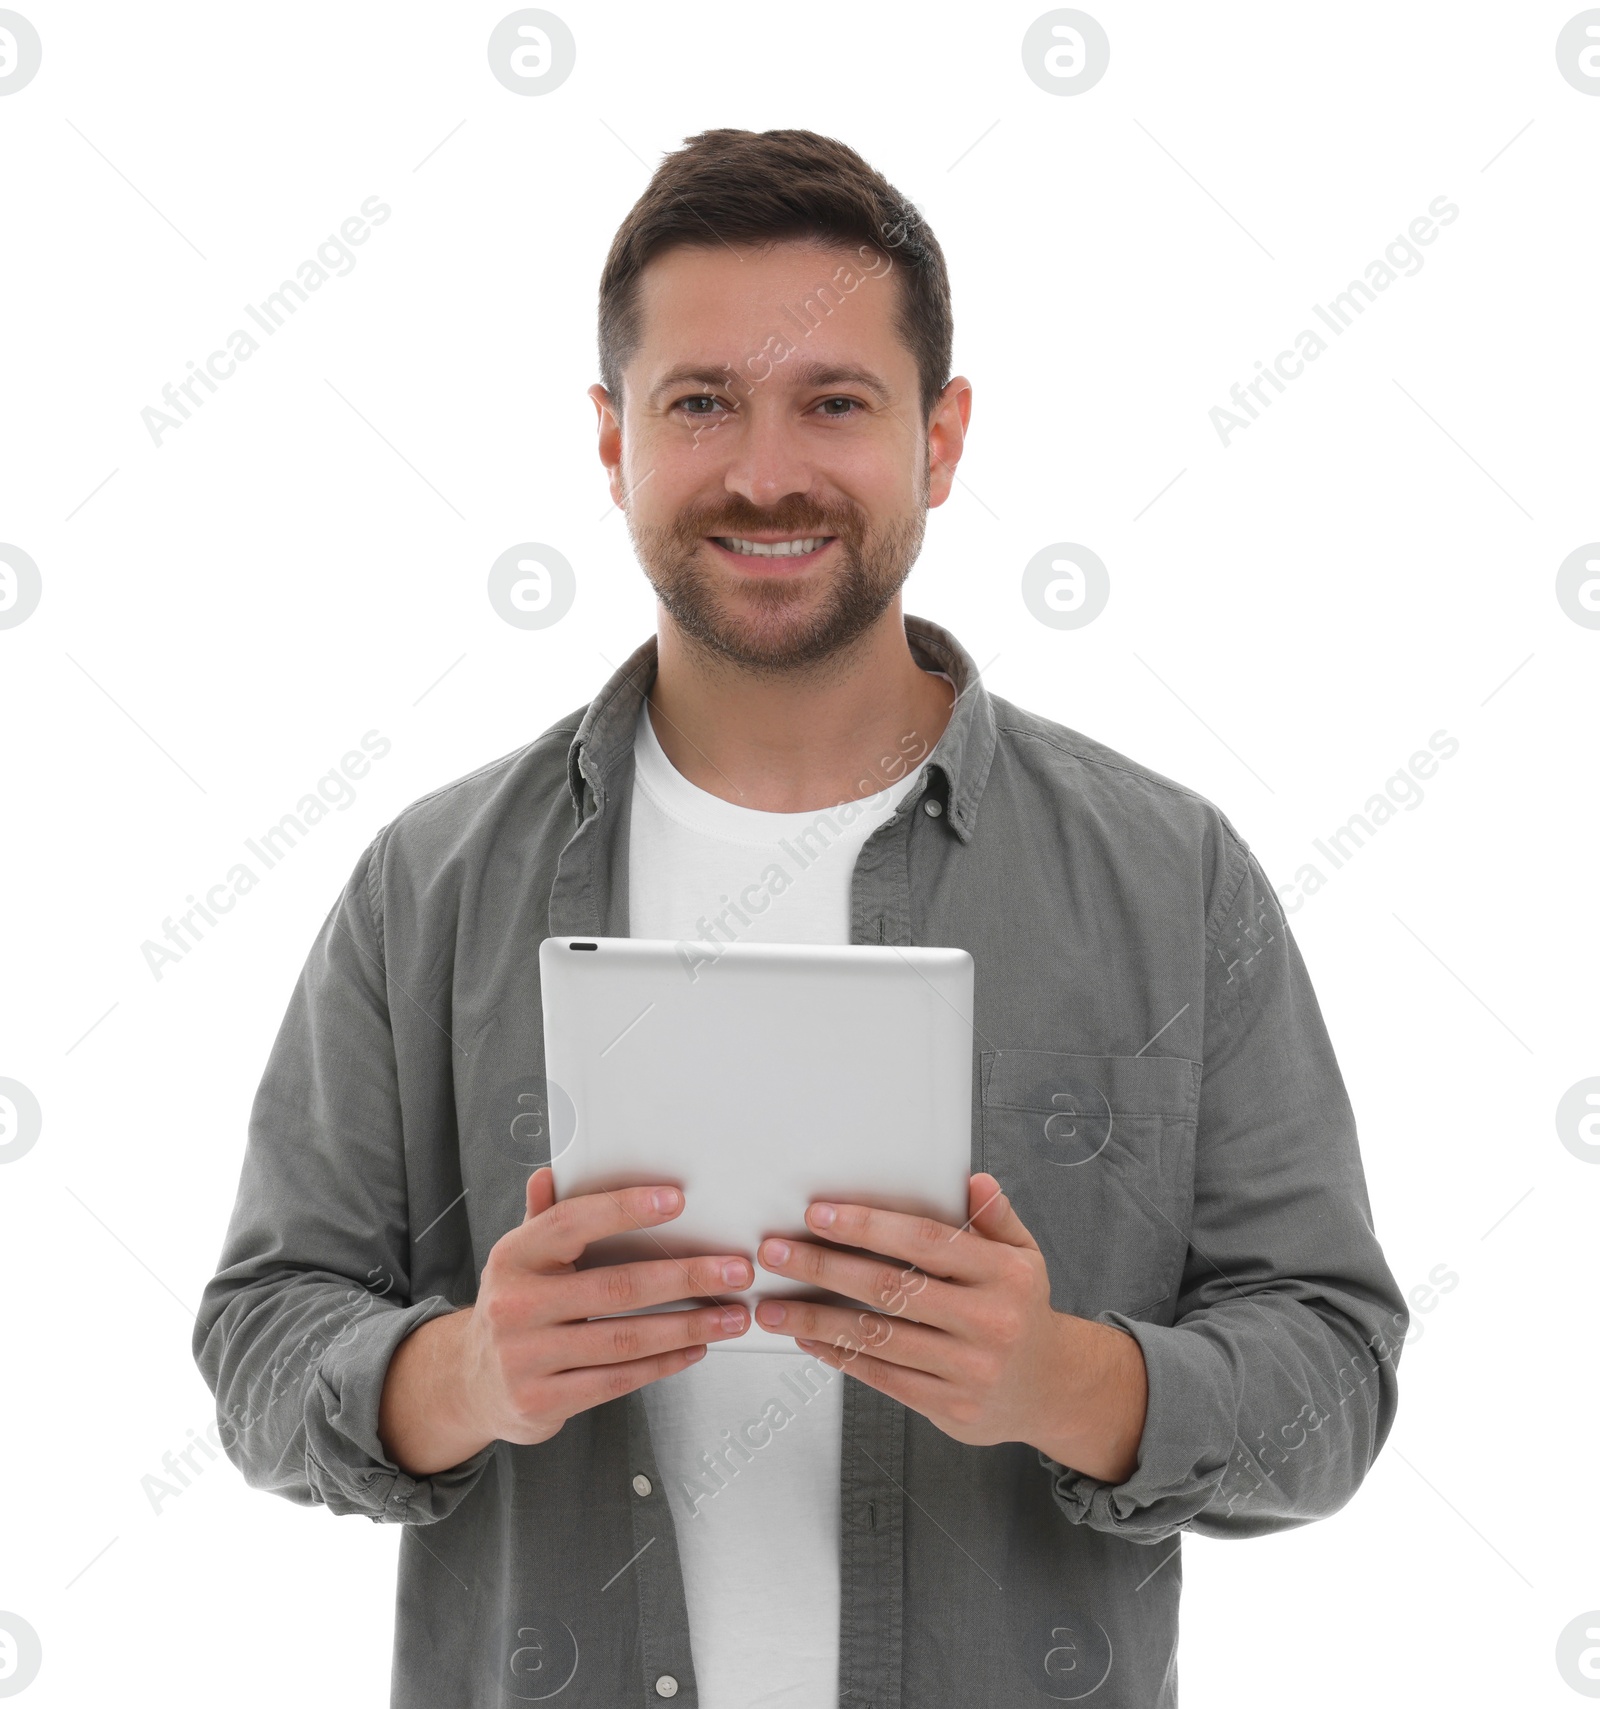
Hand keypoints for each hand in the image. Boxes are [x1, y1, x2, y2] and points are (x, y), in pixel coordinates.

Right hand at [378, 1167, 750, 1473]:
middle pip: (617, 1287)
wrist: (471, 1384)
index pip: (573, 1223)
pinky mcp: (542, 1400)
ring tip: (732, 1315)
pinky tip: (696, 1349)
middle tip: (736, 1270)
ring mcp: (527, 1357)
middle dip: (686, 1277)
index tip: (676, 1200)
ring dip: (689, 1327)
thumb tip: (552, 1174)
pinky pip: (618, 1380)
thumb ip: (543, 1218)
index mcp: (514, 1257)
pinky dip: (664, 1364)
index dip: (625, 1209)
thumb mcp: (520, 1259)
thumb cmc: (516, 1308)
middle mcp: (517, 1305)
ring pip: (626, 1340)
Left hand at [749, 1172, 1148, 1483]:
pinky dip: (840, 1356)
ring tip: (771, 1306)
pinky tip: (808, 1338)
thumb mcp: (1024, 1255)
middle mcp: (988, 1320)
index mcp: (1003, 1273)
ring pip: (877, 1337)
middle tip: (774, 1253)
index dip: (868, 1226)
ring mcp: (969, 1368)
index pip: (925, 1242)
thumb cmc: (1022, 1309)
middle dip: (823, 1268)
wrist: (1051, 1388)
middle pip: (890, 1288)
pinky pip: (883, 1377)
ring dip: (816, 1320)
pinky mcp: (950, 1406)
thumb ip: (995, 1218)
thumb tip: (974, 1180)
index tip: (818, 1215)